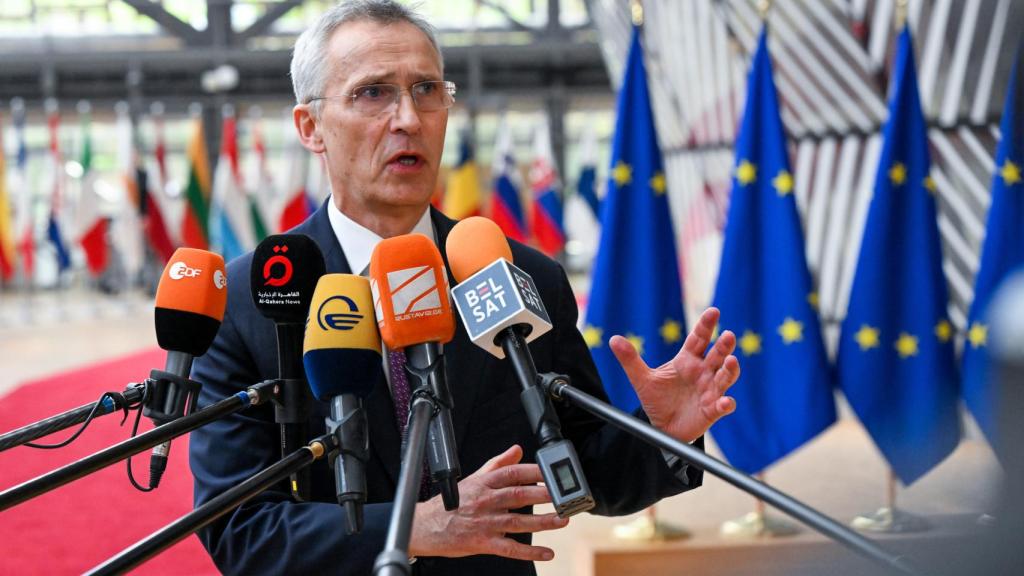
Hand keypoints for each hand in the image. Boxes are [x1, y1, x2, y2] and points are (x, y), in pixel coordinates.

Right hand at [409, 444, 569, 560]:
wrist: (425, 527)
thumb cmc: (451, 503)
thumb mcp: (473, 478)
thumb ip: (497, 464)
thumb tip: (517, 450)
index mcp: (483, 483)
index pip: (513, 473)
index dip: (534, 472)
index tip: (552, 474)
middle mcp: (485, 501)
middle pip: (518, 495)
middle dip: (544, 495)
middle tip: (565, 496)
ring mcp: (484, 523)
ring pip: (518, 521)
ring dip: (543, 522)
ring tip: (562, 519)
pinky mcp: (482, 543)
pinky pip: (509, 548)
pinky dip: (529, 552)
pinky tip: (547, 552)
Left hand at [610, 307, 738, 442]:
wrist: (661, 425)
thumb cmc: (657, 399)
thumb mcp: (641, 379)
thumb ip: (630, 359)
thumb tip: (613, 339)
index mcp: (687, 360)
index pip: (698, 339)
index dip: (706, 325)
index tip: (713, 311)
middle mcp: (702, 372)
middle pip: (717, 355)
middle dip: (724, 345)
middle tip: (728, 335)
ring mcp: (709, 390)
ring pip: (725, 377)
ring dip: (730, 369)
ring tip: (732, 361)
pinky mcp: (712, 410)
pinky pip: (722, 406)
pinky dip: (725, 404)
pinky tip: (725, 402)